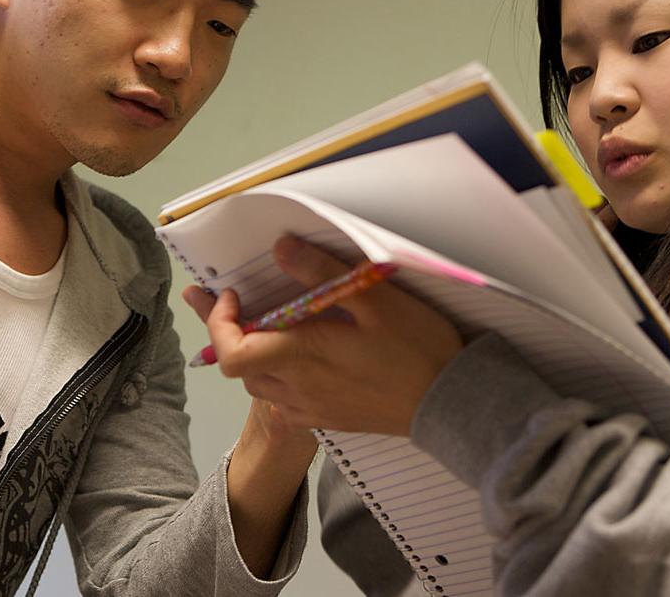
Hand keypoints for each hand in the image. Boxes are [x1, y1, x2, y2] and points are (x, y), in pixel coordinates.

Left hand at [190, 236, 463, 435]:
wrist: (450, 403)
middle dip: (233, 335)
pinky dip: (279, 380)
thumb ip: (321, 273)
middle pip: (241, 369)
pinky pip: (285, 404)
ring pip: (260, 387)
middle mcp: (298, 389)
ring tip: (273, 329)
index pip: (231, 352)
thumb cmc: (416, 347)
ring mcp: (312, 409)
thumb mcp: (374, 298)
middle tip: (246, 305)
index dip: (219, 323)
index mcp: (302, 357)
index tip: (234, 296)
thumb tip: (280, 248)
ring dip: (256, 357)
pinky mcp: (329, 420)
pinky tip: (301, 361)